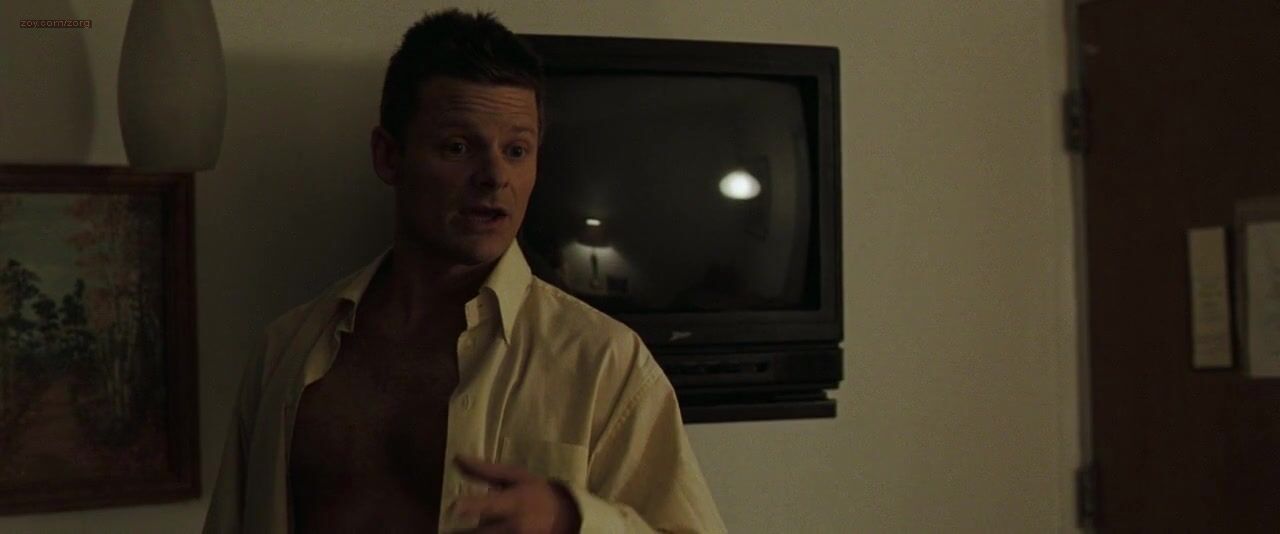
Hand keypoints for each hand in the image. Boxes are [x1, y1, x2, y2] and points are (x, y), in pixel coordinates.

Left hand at [451, 456, 581, 533]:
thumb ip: (485, 471)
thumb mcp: (515, 477)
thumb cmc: (537, 492)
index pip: (489, 505)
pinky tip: (482, 531)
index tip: (453, 507)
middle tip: (449, 532)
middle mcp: (513, 526)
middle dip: (463, 533)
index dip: (471, 506)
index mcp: (512, 503)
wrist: (566, 517)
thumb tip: (456, 458)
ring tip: (458, 532)